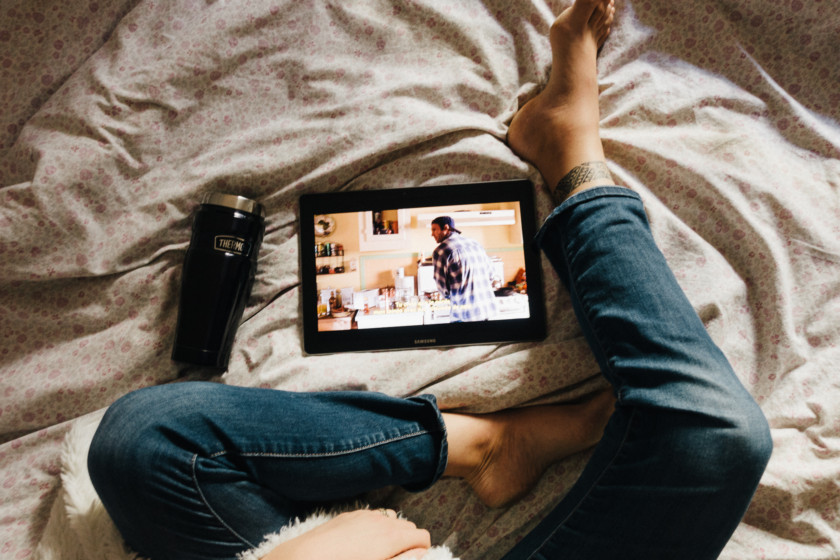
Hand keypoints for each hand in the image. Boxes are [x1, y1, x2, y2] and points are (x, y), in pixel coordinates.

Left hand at [262, 509, 430, 559]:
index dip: (419, 551)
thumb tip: (421, 553)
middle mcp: (381, 520)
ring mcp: (364, 515)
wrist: (304, 559)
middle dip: (407, 541)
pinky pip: (371, 516)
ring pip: (390, 519)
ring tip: (379, 552)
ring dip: (391, 532)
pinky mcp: (348, 515)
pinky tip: (360, 543)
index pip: (422, 536)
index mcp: (392, 536)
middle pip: (408, 525)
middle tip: (394, 559)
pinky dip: (374, 527)